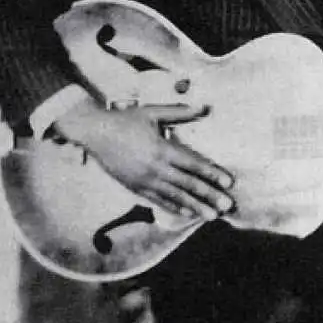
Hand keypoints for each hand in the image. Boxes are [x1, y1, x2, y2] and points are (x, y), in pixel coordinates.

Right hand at [54, 100, 234, 219]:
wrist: (94, 133)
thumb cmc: (124, 120)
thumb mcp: (152, 112)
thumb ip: (179, 112)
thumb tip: (204, 106)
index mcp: (162, 148)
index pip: (193, 164)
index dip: (212, 173)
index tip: (228, 182)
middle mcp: (156, 167)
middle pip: (188, 184)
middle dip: (209, 195)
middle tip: (227, 206)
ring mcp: (145, 180)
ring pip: (175, 196)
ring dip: (195, 207)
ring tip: (211, 216)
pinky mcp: (136, 187)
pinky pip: (158, 200)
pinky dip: (174, 207)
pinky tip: (187, 213)